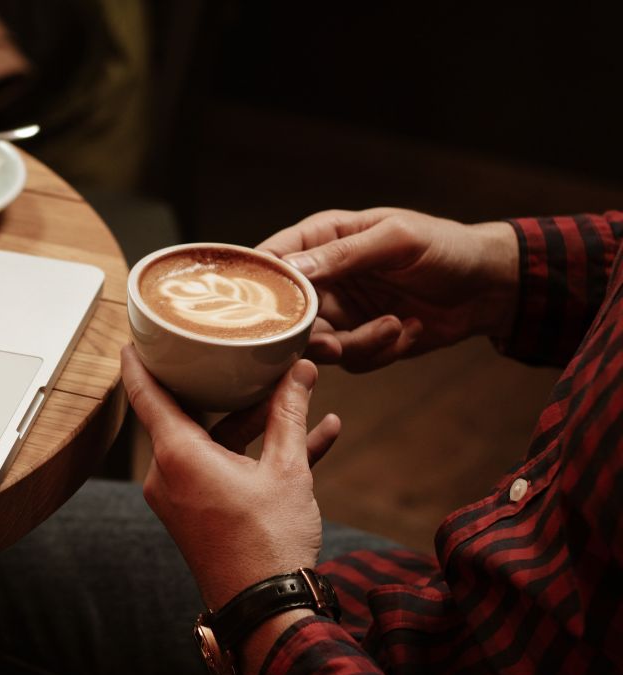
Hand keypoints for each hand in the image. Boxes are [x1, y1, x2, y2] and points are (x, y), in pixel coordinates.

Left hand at [121, 345, 338, 610]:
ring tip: (298, 401)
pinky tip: (312, 438)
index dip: (138, 362)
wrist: (267, 611)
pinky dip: (257, 456)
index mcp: (177, 455)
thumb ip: (289, 413)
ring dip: (257, 426)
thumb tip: (300, 370)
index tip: (135, 337)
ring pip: (216, 444)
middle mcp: (169, 474)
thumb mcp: (287, 469)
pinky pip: (224, 471)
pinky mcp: (199, 514)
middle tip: (239, 358)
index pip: (145, 394)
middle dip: (226, 390)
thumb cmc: (269, 544)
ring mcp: (181, 497)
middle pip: (190, 415)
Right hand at [259, 208, 518, 371]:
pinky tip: (410, 329)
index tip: (262, 313)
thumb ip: (343, 254)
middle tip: (335, 343)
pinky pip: (352, 361)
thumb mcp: (397, 240)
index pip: (270, 260)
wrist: (490, 286)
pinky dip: (382, 351)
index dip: (259, 287)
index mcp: (322, 239)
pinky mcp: (361, 340)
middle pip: (286, 315)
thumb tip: (290, 270)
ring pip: (318, 345)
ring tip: (396, 327)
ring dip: (358, 344)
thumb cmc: (446, 247)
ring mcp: (340, 312)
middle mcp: (322, 278)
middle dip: (311, 335)